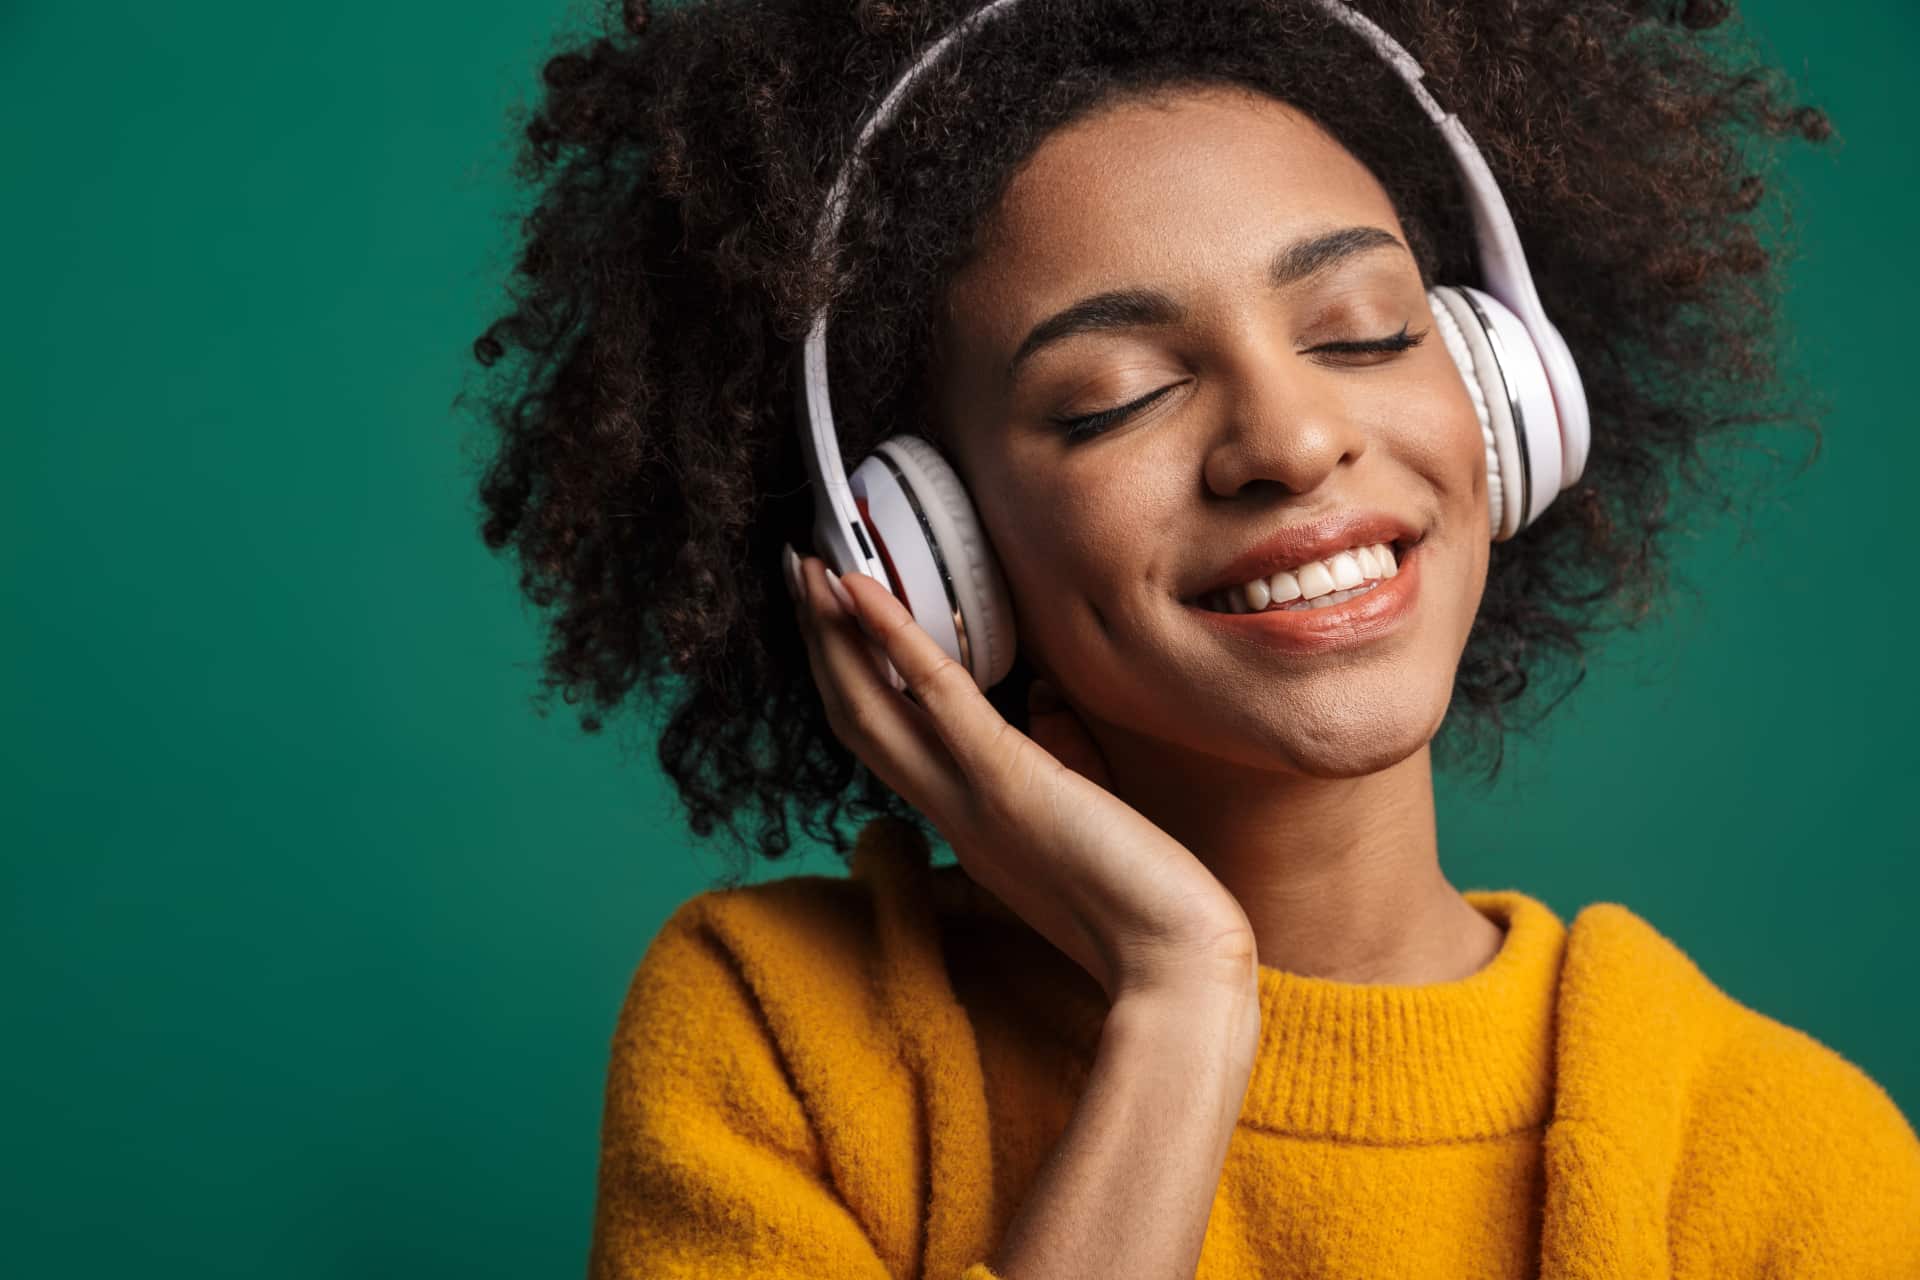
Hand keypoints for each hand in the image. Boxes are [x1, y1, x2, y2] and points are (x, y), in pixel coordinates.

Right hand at [784, 544, 1256, 1002]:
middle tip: (795, 575)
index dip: (848, 681)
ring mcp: (970, 796)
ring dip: (832, 632)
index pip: (886, 744)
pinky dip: (891, 637)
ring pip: (871, 705)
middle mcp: (951, 811)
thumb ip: (1050, 772)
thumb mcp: (1080, 830)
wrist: (1173, 969)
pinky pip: (934, 697)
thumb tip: (1044, 708)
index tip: (829, 625)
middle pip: (857, 718)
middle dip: (820, 645)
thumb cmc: (1144, 913)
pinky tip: (860, 589)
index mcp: (966, 825)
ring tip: (805, 566)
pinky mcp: (1006, 779)